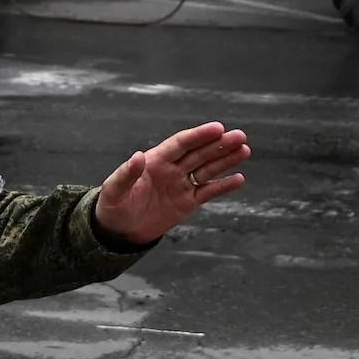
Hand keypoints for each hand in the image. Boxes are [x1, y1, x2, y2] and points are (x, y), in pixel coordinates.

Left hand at [93, 122, 249, 247]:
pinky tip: (238, 178)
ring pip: (208, 169)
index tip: (218, 127)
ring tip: (245, 149)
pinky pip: (208, 192)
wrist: (119, 230)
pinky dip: (223, 186)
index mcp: (155, 160)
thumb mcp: (114, 191)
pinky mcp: (187, 202)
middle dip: (220, 145)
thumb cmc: (113, 206)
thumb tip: (138, 155)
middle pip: (200, 153)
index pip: (181, 144)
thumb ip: (126, 174)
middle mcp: (172, 169)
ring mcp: (181, 185)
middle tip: (240, 136)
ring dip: (226, 160)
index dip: (199, 135)